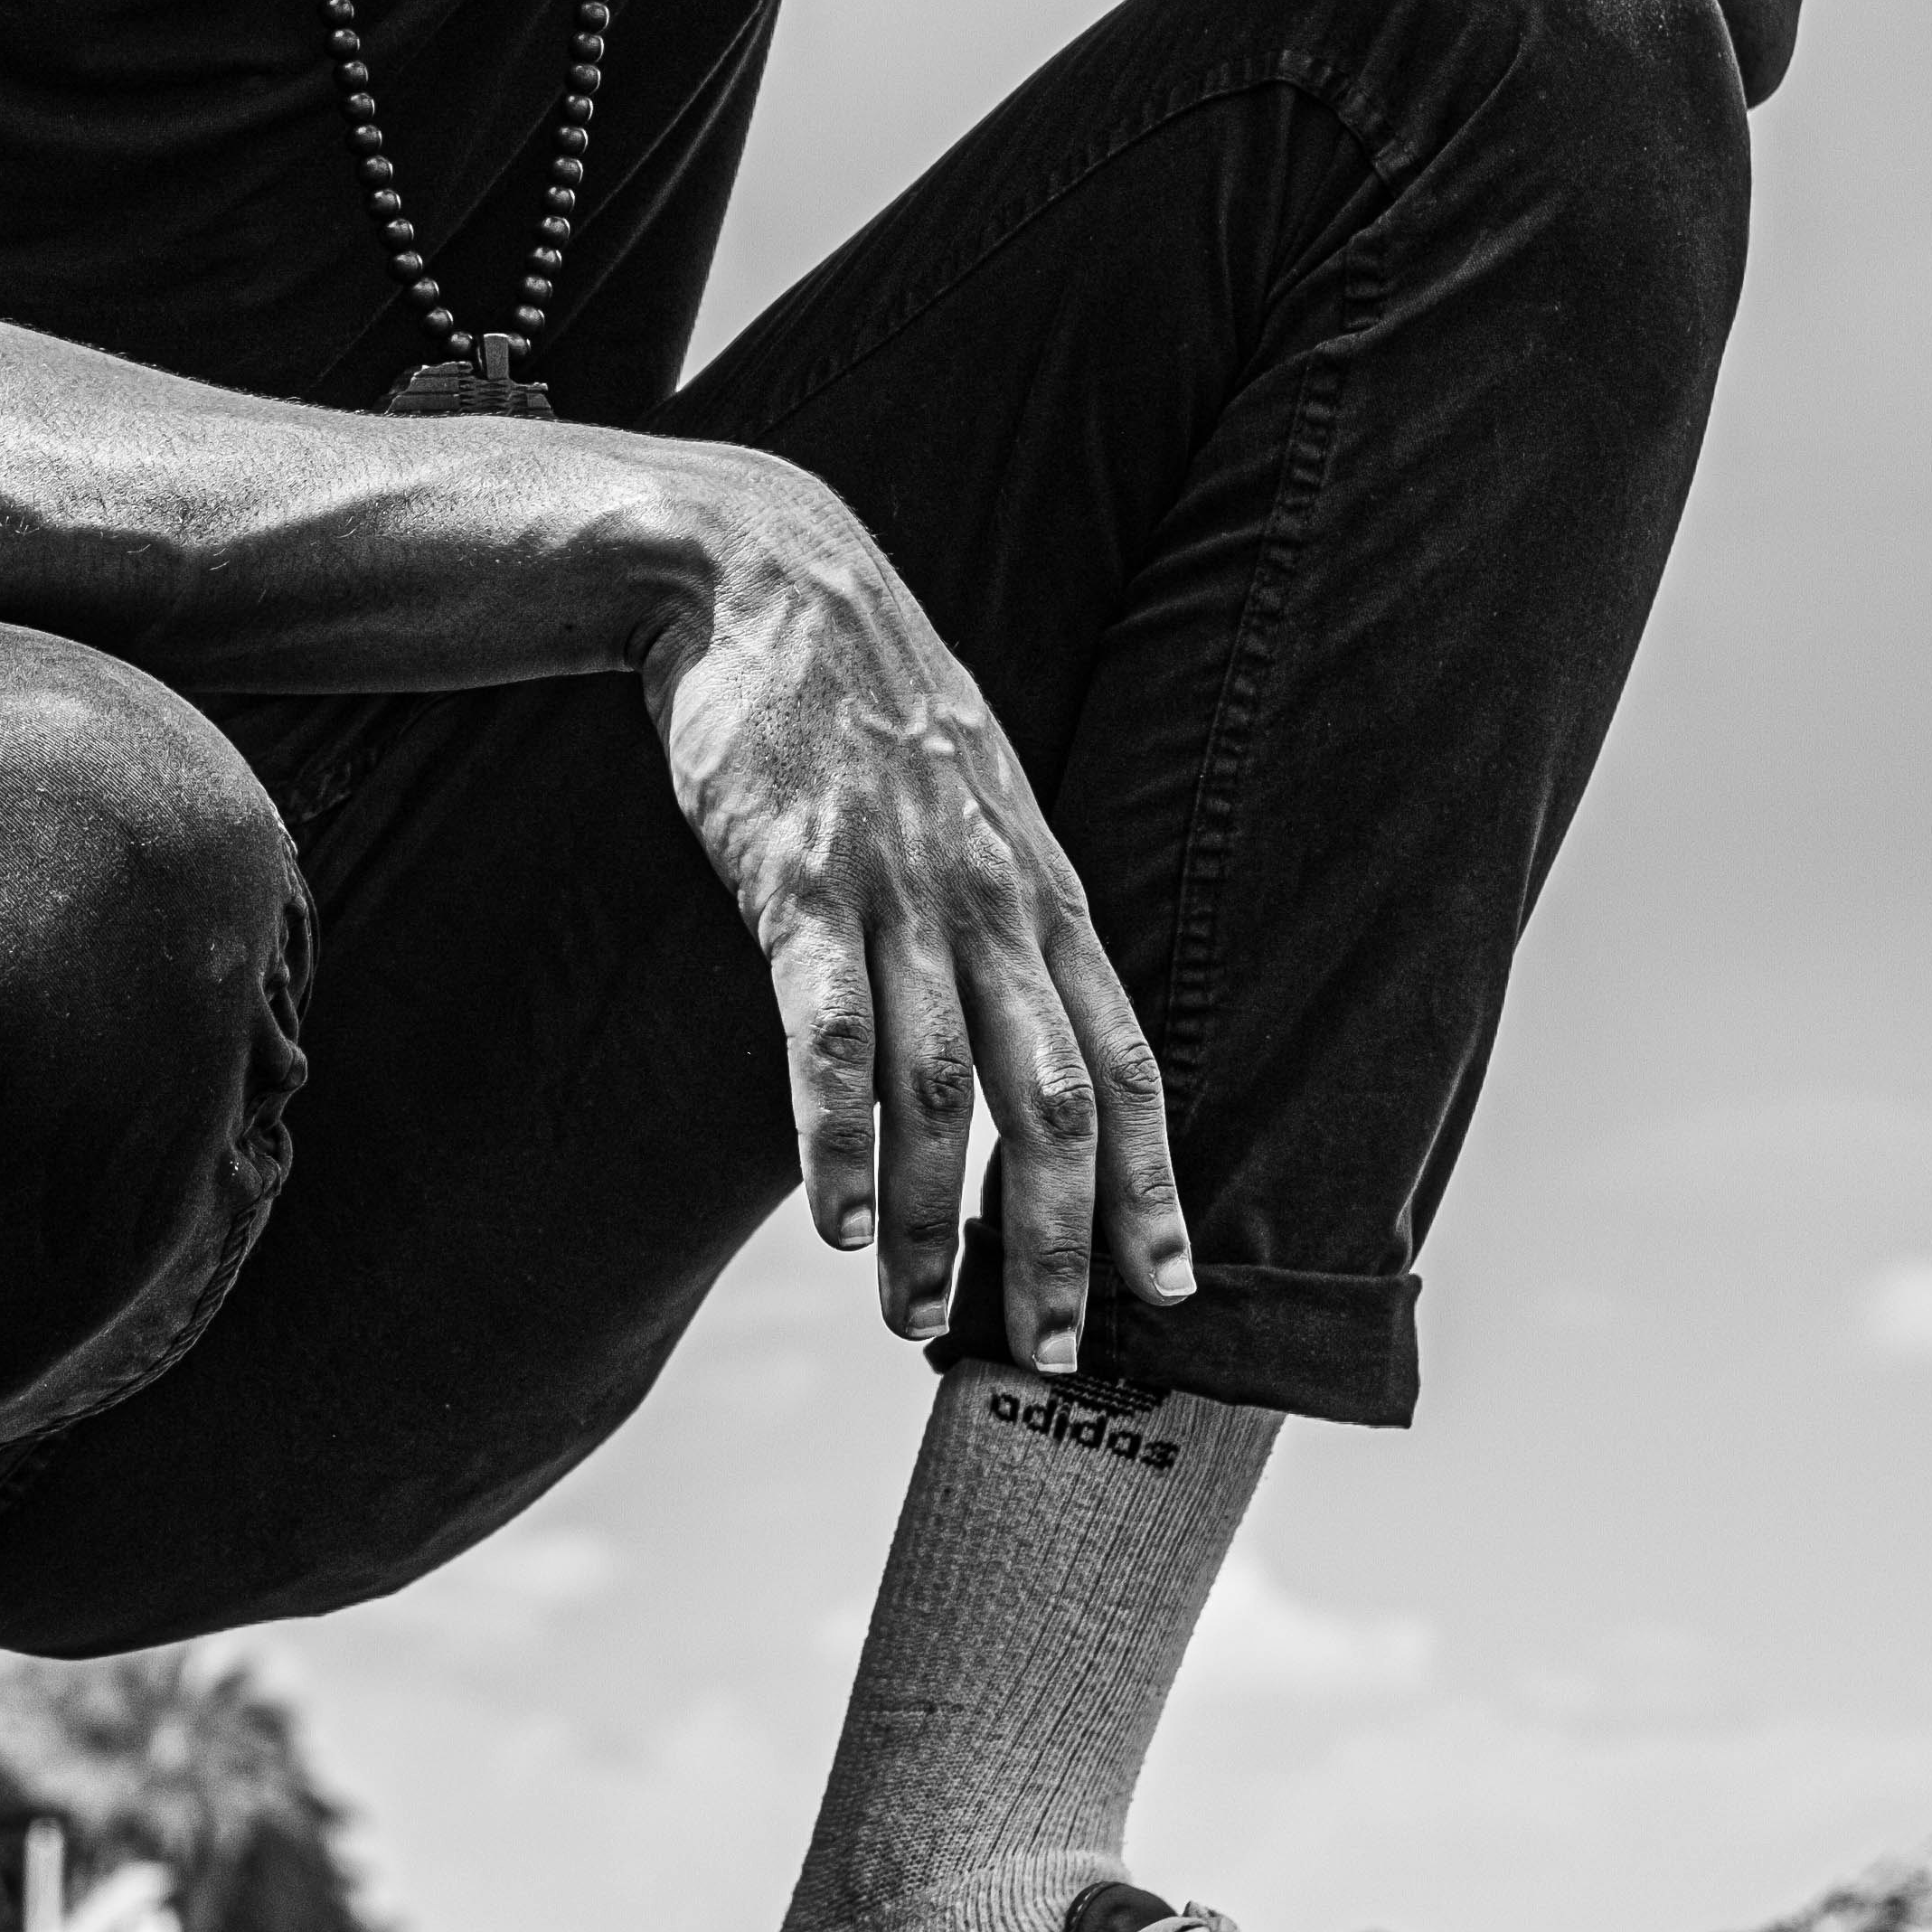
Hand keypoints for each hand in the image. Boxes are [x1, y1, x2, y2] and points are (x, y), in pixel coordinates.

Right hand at [638, 460, 1192, 1369]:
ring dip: (940, 1221)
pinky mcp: (801, 881)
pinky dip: (839, 1136)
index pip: (1126, 1061)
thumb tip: (1008, 1029)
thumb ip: (995, 907)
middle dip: (1064, 1241)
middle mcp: (993, 901)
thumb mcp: (966, 797)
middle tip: (1057, 1356)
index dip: (1154, 1183)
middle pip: (1057, 1099)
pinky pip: (833, 1031)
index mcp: (1042, 889)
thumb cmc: (859, 702)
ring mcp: (900, 891)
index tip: (1171, 1293)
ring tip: (922, 1324)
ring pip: (946, 1090)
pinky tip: (838, 1222)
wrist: (760, 575)